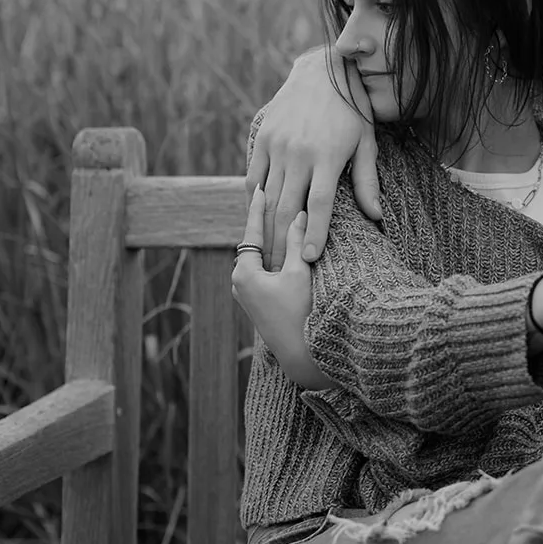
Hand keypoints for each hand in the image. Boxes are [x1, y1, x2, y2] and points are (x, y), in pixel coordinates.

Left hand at [231, 188, 334, 389]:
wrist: (302, 355)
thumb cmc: (301, 314)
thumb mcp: (300, 272)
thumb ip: (298, 241)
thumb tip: (299, 213)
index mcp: (244, 273)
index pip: (251, 232)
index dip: (257, 208)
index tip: (259, 187)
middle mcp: (239, 283)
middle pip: (253, 244)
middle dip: (264, 222)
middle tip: (272, 196)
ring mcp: (247, 295)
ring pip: (259, 258)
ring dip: (271, 240)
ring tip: (280, 217)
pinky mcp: (258, 303)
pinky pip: (263, 271)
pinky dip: (273, 257)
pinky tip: (285, 247)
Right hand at [246, 48, 379, 268]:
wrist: (323, 71)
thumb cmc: (352, 110)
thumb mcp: (366, 142)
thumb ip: (366, 180)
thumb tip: (376, 216)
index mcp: (327, 156)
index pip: (320, 204)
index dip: (315, 234)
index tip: (308, 260)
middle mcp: (299, 152)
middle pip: (287, 208)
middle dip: (283, 242)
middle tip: (281, 270)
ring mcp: (277, 146)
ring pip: (267, 198)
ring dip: (265, 229)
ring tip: (267, 255)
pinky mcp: (262, 139)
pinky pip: (254, 178)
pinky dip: (254, 202)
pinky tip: (257, 222)